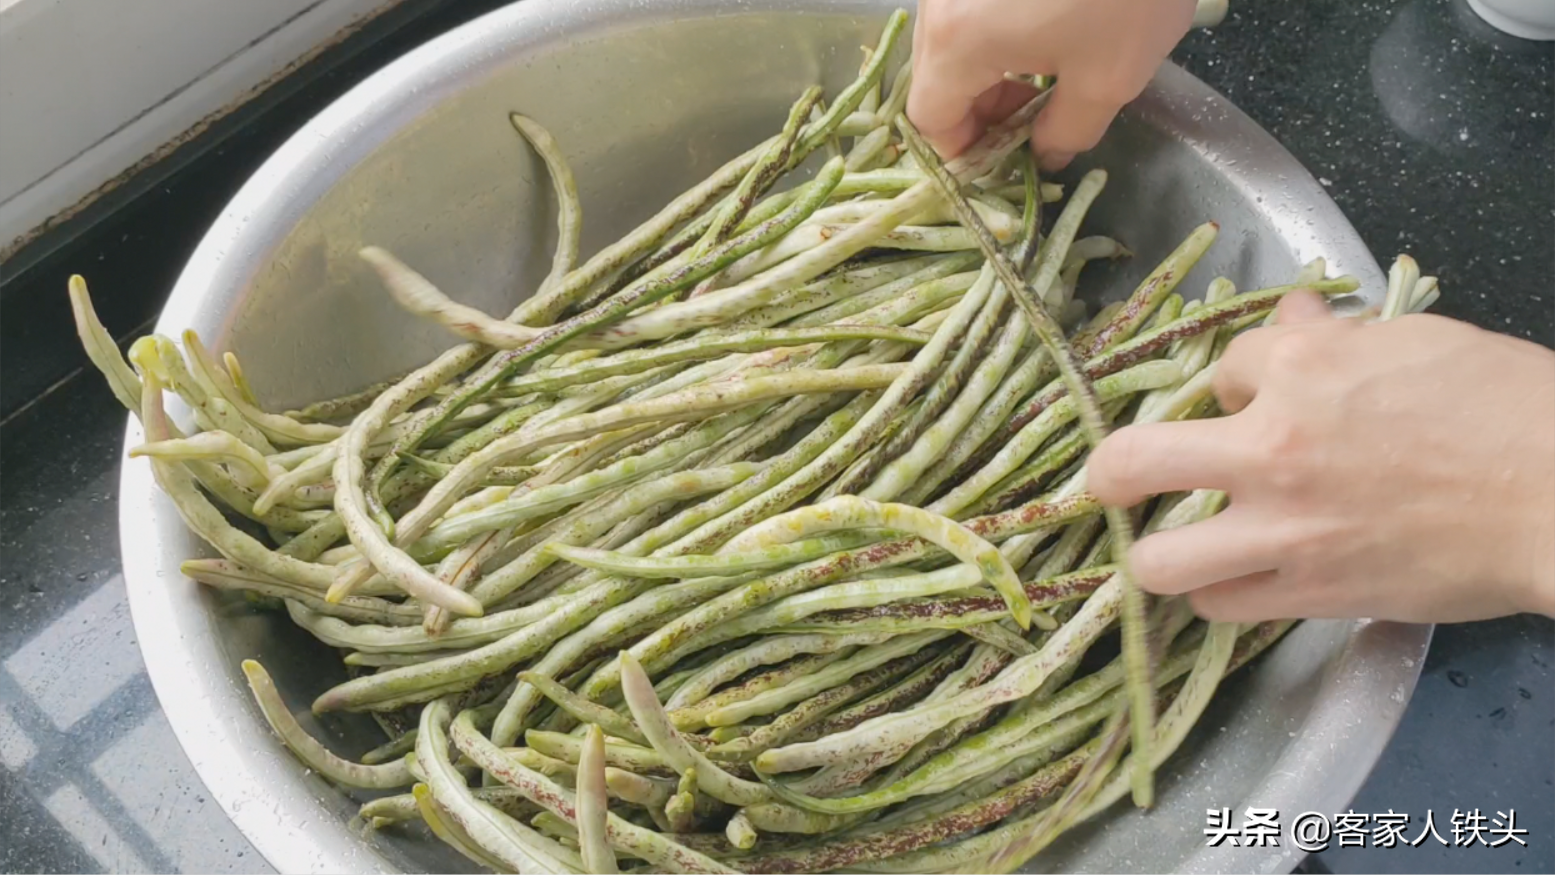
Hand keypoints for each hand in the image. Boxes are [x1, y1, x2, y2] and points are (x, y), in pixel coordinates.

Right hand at [907, 0, 1196, 165]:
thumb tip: (1046, 153)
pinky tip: (1048, 23)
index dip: (965, 150)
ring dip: (990, 63)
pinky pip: (973, 1)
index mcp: (956, 43)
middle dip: (980, 105)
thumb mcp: (1109, 78)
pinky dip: (998, 24)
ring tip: (1046, 69)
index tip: (1007, 157)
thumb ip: (1067, 132)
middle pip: (936, 72)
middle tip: (1033, 117)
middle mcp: (939, 1)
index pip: (930, 119)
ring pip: (954, 33)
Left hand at [1087, 291, 1554, 623]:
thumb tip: (1292, 320)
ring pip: (1160, 559)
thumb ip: (1336, 338)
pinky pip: (1223, 606)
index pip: (1222, 370)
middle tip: (1111, 480)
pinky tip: (1230, 583)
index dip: (1234, 385)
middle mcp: (1272, 448)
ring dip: (1156, 553)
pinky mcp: (1310, 591)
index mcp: (1301, 369)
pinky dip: (1219, 595)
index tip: (1250, 398)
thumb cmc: (1506, 406)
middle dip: (1111, 470)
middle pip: (1135, 460)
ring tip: (1167, 547)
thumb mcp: (1416, 342)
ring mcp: (1284, 527)